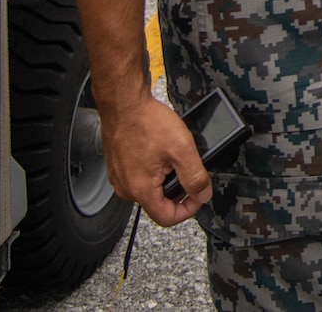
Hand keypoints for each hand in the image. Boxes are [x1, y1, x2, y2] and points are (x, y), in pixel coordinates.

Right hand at [100, 93, 209, 226]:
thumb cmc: (146, 122)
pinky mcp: (118, 167)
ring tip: (173, 155)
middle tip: (187, 168)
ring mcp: (120, 178)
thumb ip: (195, 176)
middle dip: (178, 189)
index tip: (198, 195)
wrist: (124, 103)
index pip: (167, 218)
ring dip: (166, 177)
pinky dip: (154, 168)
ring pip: (151, 188)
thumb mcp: (182, 149)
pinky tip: (159, 151)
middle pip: (159, 203)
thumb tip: (203, 194)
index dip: (188, 209)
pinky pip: (140, 176)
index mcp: (141, 190)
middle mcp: (126, 188)